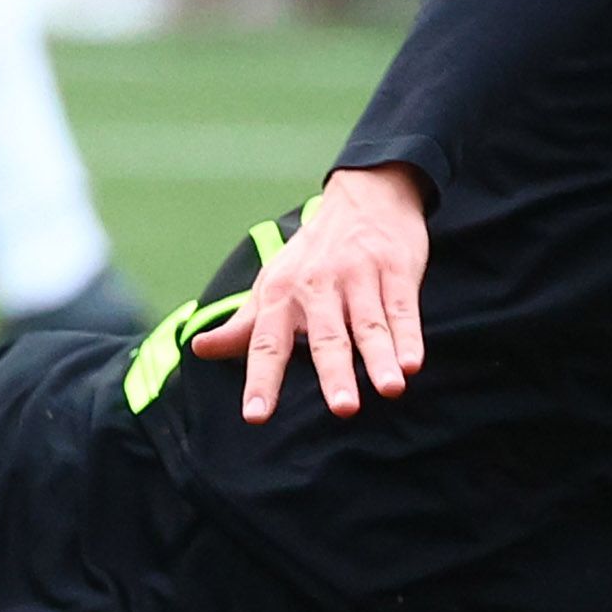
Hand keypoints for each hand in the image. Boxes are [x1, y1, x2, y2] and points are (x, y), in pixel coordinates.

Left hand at [191, 165, 426, 423]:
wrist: (363, 196)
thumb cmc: (312, 255)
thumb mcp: (272, 284)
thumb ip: (242, 326)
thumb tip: (199, 350)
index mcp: (281, 295)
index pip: (267, 343)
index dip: (261, 379)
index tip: (256, 415)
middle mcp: (317, 286)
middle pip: (327, 337)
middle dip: (335, 372)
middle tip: (343, 410)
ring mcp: (358, 276)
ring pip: (369, 324)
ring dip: (380, 358)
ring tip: (391, 389)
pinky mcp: (395, 268)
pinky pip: (401, 307)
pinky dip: (408, 334)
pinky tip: (412, 362)